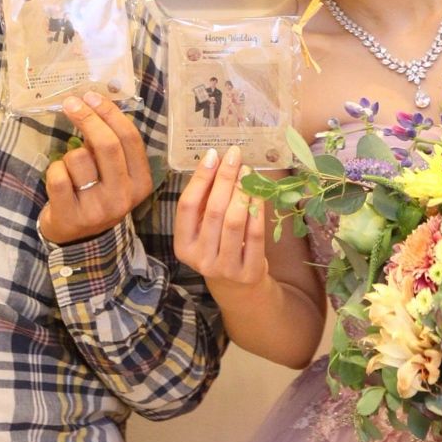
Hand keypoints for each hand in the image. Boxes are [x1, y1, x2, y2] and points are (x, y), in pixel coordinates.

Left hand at [38, 92, 154, 244]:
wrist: (80, 239)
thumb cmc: (98, 195)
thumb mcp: (116, 175)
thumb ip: (113, 146)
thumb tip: (96, 102)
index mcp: (140, 182)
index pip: (130, 139)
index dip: (110, 113)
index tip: (92, 96)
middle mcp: (123, 196)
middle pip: (107, 145)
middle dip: (87, 118)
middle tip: (71, 103)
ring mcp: (97, 209)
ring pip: (78, 158)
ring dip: (69, 155)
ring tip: (71, 168)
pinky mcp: (71, 215)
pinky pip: (58, 176)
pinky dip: (54, 170)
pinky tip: (59, 178)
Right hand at [174, 145, 266, 288]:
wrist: (237, 287)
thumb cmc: (218, 246)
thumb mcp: (203, 228)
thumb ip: (204, 201)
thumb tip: (215, 160)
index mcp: (182, 245)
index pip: (186, 206)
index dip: (200, 178)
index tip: (212, 154)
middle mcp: (200, 259)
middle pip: (212, 211)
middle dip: (224, 179)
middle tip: (235, 156)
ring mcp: (224, 268)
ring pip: (234, 221)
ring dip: (242, 191)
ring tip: (247, 171)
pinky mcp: (248, 271)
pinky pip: (255, 233)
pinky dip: (257, 208)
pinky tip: (258, 191)